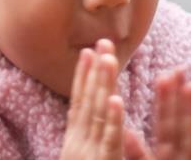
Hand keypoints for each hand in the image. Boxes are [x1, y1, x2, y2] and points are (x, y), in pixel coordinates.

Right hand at [61, 39, 125, 159]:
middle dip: (95, 70)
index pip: (78, 103)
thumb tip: (95, 125)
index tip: (87, 51)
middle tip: (103, 41)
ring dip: (103, 85)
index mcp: (75, 141)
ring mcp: (89, 152)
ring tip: (108, 58)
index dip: (82, 76)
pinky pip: (110, 140)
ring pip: (98, 114)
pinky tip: (116, 99)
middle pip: (88, 101)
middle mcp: (79, 142)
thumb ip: (90, 144)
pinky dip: (113, 119)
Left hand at [123, 67, 190, 159]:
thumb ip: (139, 153)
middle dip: (179, 97)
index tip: (164, 75)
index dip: (165, 99)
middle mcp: (179, 155)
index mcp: (165, 153)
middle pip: (179, 124)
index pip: (165, 123)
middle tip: (178, 69)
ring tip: (190, 87)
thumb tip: (126, 131)